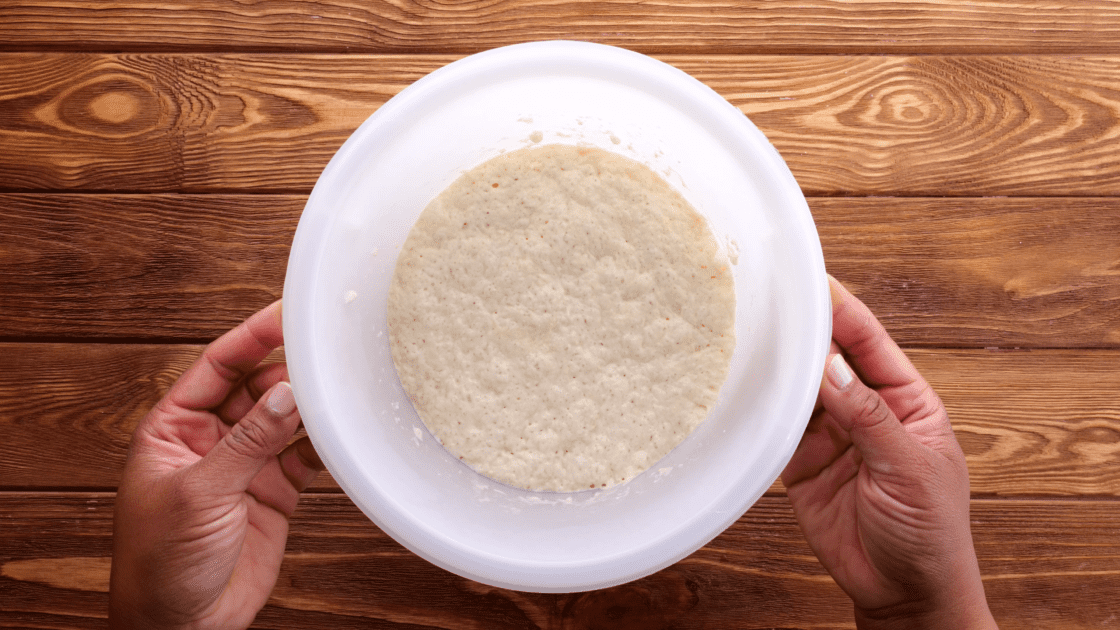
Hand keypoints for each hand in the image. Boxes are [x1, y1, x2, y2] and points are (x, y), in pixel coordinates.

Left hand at [110, 301, 324, 629]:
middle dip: (289, 370)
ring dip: (310, 406)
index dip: (251, 337)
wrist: (181, 626)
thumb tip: (285, 394)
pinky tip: (342, 433)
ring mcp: (245, 466)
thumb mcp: (199, 494)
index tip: (285, 313)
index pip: (217, 366)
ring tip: (342, 388)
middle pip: (257, 386)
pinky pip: (304, 456)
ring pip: (284, 418)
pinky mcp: (273, 493)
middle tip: (327, 356)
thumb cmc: (158, 564)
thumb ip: (247, 442)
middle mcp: (211, 440)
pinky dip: (324, 445)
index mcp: (174, 429)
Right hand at [781, 278, 996, 629]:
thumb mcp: (909, 467)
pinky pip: (777, 427)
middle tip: (771, 302)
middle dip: (804, 332)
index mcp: (907, 401)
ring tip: (751, 339)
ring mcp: (831, 436)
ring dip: (779, 369)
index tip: (816, 281)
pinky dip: (762, 410)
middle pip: (828, 358)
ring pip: (799, 389)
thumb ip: (867, 415)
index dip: (843, 309)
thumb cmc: (931, 532)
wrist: (903, 593)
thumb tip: (830, 366)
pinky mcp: (800, 464)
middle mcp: (866, 410)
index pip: (870, 342)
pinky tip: (748, 390)